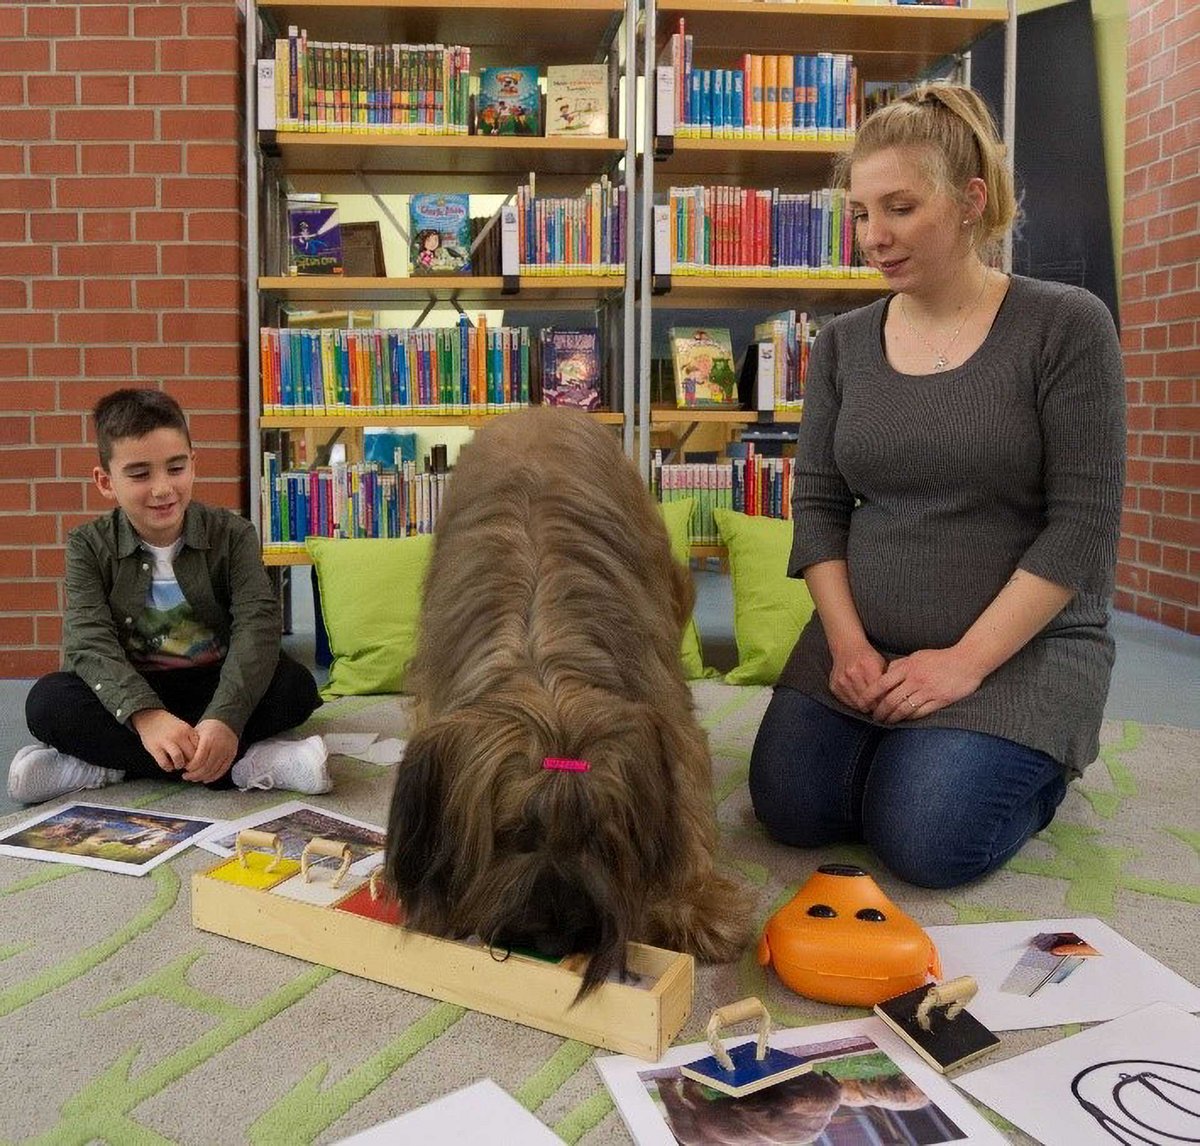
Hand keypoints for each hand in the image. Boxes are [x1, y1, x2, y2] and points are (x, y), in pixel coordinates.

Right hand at [130, 709, 198, 773]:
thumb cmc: (170, 725)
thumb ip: (192, 738)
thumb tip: (200, 755)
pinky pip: (164, 763)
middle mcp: (178, 735)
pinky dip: (168, 767)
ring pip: (179, 759)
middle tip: (188, 765)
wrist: (150, 717)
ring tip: (178, 765)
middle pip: (191, 755)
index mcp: (187, 730)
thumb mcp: (184, 727)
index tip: (196, 759)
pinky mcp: (155, 748)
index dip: (199, 756)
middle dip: (191, 763)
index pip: (199, 747)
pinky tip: (169, 766)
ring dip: (180, 765)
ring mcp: (166, 741)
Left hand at [182, 719, 239, 783]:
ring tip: (194, 778)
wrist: (225, 723)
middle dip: (195, 775)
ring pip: (214, 770)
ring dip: (203, 777)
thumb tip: (182, 762)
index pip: (199, 759)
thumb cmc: (207, 729)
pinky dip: (213, 777)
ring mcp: (227, 752)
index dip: (191, 767)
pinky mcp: (232, 756)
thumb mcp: (196, 732)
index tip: (185, 768)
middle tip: (186, 776)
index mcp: (209, 739)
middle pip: (206, 767)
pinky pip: (222, 770)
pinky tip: (205, 779)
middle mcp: (220, 746)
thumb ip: (190, 747)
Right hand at [828, 641, 887, 712]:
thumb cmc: (867, 656)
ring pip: (857, 704)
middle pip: (867, 701)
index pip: (879, 694)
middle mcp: (853, 673)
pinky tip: (859, 699)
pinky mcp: (834, 686)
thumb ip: (887, 680)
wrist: (846, 647)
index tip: (887, 704)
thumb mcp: (882, 663)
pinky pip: (847, 703)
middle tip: (879, 707)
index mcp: (868, 666)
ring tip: (870, 703)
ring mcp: (841, 680)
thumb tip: (892, 700)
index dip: (885, 702)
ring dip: (864, 706)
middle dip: (875, 706)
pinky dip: (854, 704)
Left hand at [867, 647, 984, 723]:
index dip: (869, 695)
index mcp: (908, 667)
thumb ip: (900, 665)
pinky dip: (909, 718)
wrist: (968, 660)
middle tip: (874, 717)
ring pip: (904, 709)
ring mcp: (928, 690)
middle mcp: (915, 679)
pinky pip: (920, 712)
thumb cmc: (940, 658)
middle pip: (891, 700)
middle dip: (879, 711)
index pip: (882, 683)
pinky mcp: (940, 700)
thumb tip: (885, 673)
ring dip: (892, 718)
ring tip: (886, 722)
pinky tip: (904, 721)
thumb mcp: (917, 656)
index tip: (862, 703)